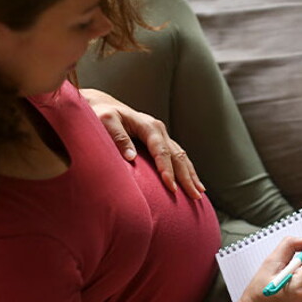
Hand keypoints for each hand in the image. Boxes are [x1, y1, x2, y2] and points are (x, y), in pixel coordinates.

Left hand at [80, 88, 205, 198]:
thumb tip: (131, 157)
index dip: (167, 170)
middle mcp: (159, 130)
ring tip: (199, 193)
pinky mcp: (161, 143)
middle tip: (194, 196)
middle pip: (178, 156)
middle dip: (186, 177)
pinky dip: (187, 171)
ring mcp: (162, 136)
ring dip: (191, 176)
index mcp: (149, 126)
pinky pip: (177, 158)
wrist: (102, 106)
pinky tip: (193, 183)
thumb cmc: (102, 114)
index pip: (162, 151)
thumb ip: (118, 137)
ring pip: (182, 157)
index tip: (171, 188)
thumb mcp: (106, 121)